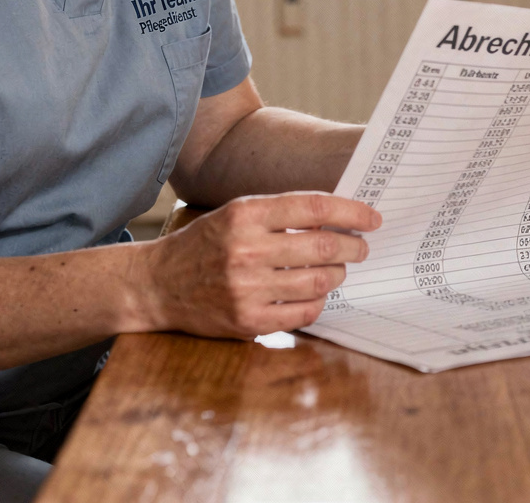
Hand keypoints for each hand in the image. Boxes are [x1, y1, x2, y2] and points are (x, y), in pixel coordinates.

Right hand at [141, 191, 380, 337]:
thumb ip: (281, 213)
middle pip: (322, 247)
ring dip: (336, 275)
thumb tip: (338, 217)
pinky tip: (314, 294)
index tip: (372, 218)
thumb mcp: (236, 214)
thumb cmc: (204, 245)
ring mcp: (246, 288)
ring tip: (336, 270)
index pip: (314, 208)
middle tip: (361, 248)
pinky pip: (302, 313)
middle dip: (352, 248)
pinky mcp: (247, 320)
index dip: (351, 212)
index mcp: (245, 214)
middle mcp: (246, 249)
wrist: (157, 285)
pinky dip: (317, 303)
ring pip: (317, 282)